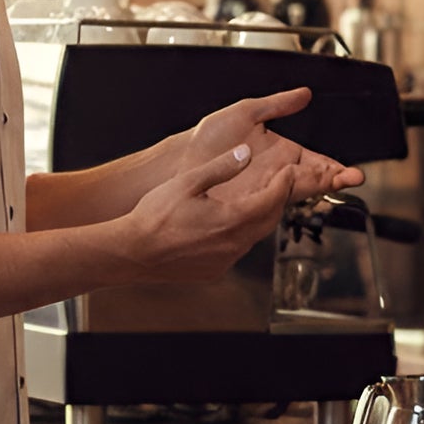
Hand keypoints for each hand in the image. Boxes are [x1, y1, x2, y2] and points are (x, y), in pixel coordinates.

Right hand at [122, 130, 358, 284]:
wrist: (132, 253)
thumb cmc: (155, 217)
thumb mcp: (189, 182)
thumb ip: (221, 167)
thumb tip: (245, 153)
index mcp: (233, 219)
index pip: (274, 199)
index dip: (285, 183)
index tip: (290, 171)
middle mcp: (235, 244)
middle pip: (270, 219)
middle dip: (277, 200)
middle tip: (280, 183)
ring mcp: (226, 260)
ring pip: (254, 236)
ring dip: (259, 218)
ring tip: (256, 200)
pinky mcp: (215, 270)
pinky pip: (237, 250)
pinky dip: (240, 235)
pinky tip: (229, 224)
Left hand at [185, 86, 363, 209]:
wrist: (181, 160)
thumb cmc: (208, 138)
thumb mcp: (246, 112)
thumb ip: (276, 104)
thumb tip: (304, 93)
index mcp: (283, 153)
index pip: (317, 162)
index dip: (335, 168)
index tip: (351, 172)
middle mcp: (278, 174)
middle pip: (314, 179)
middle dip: (334, 179)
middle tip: (350, 179)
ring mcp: (265, 190)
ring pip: (298, 191)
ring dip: (318, 188)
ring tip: (333, 183)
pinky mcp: (249, 202)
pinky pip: (275, 201)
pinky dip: (289, 197)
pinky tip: (301, 193)